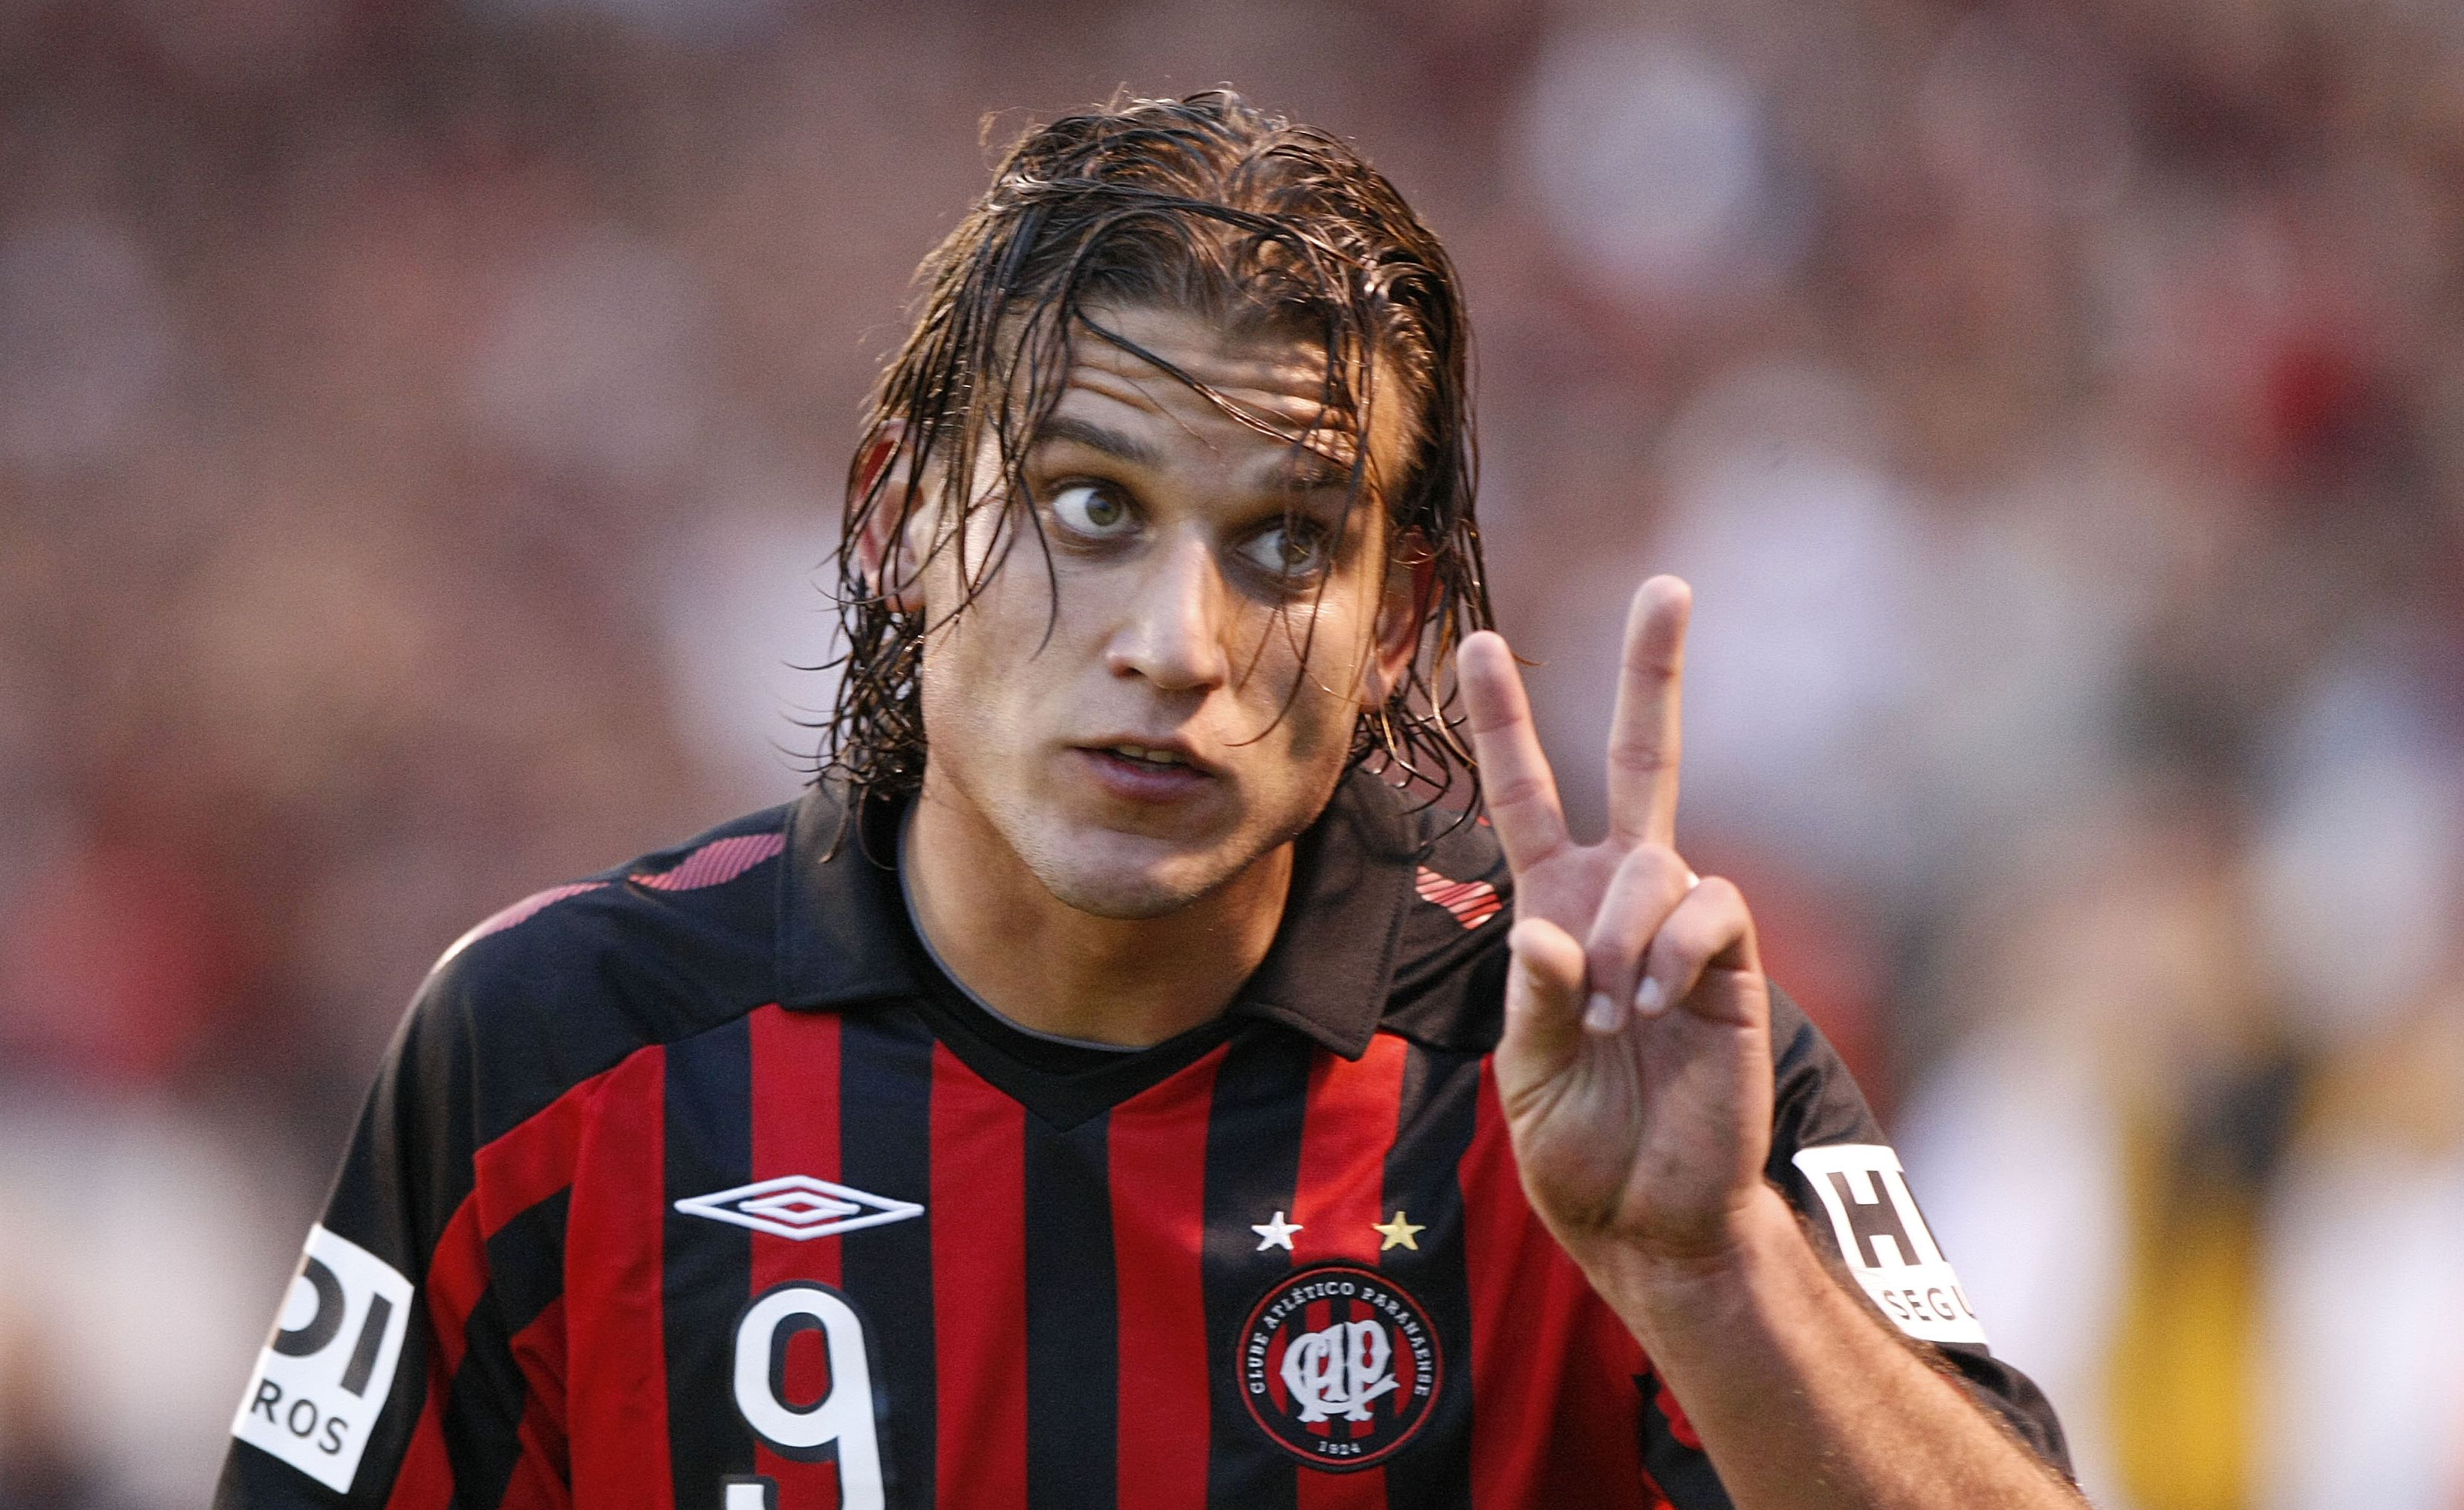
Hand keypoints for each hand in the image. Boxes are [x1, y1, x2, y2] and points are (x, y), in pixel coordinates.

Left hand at [1459, 576, 1772, 1272]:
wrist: (1647, 1214)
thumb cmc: (1576, 1144)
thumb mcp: (1523, 1069)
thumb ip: (1529, 995)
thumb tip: (1549, 931)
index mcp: (1551, 910)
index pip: (1523, 795)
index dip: (1504, 723)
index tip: (1477, 643)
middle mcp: (1618, 899)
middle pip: (1646, 760)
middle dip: (1654, 673)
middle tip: (1667, 584)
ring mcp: (1680, 925)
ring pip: (1655, 858)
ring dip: (1623, 932)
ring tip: (1614, 1014)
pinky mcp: (1733, 962)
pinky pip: (1708, 905)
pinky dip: (1672, 946)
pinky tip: (1654, 1000)